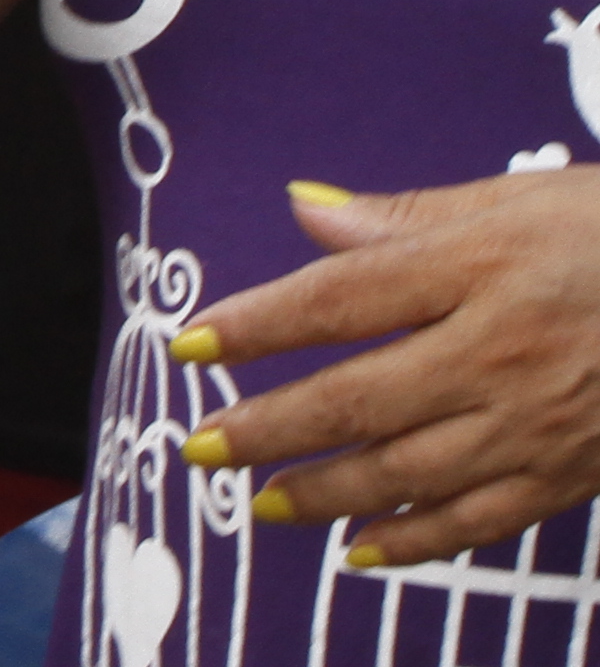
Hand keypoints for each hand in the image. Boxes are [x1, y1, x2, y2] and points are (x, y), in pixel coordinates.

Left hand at [184, 170, 599, 565]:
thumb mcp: (516, 200)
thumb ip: (406, 214)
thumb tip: (303, 208)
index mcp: (477, 269)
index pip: (340, 299)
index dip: (258, 324)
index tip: (189, 344)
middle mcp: (498, 352)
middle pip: (359, 397)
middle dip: (269, 427)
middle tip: (198, 447)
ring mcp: (538, 422)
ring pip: (409, 471)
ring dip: (325, 492)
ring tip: (260, 503)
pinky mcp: (573, 473)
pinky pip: (482, 519)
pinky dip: (417, 541)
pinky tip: (360, 551)